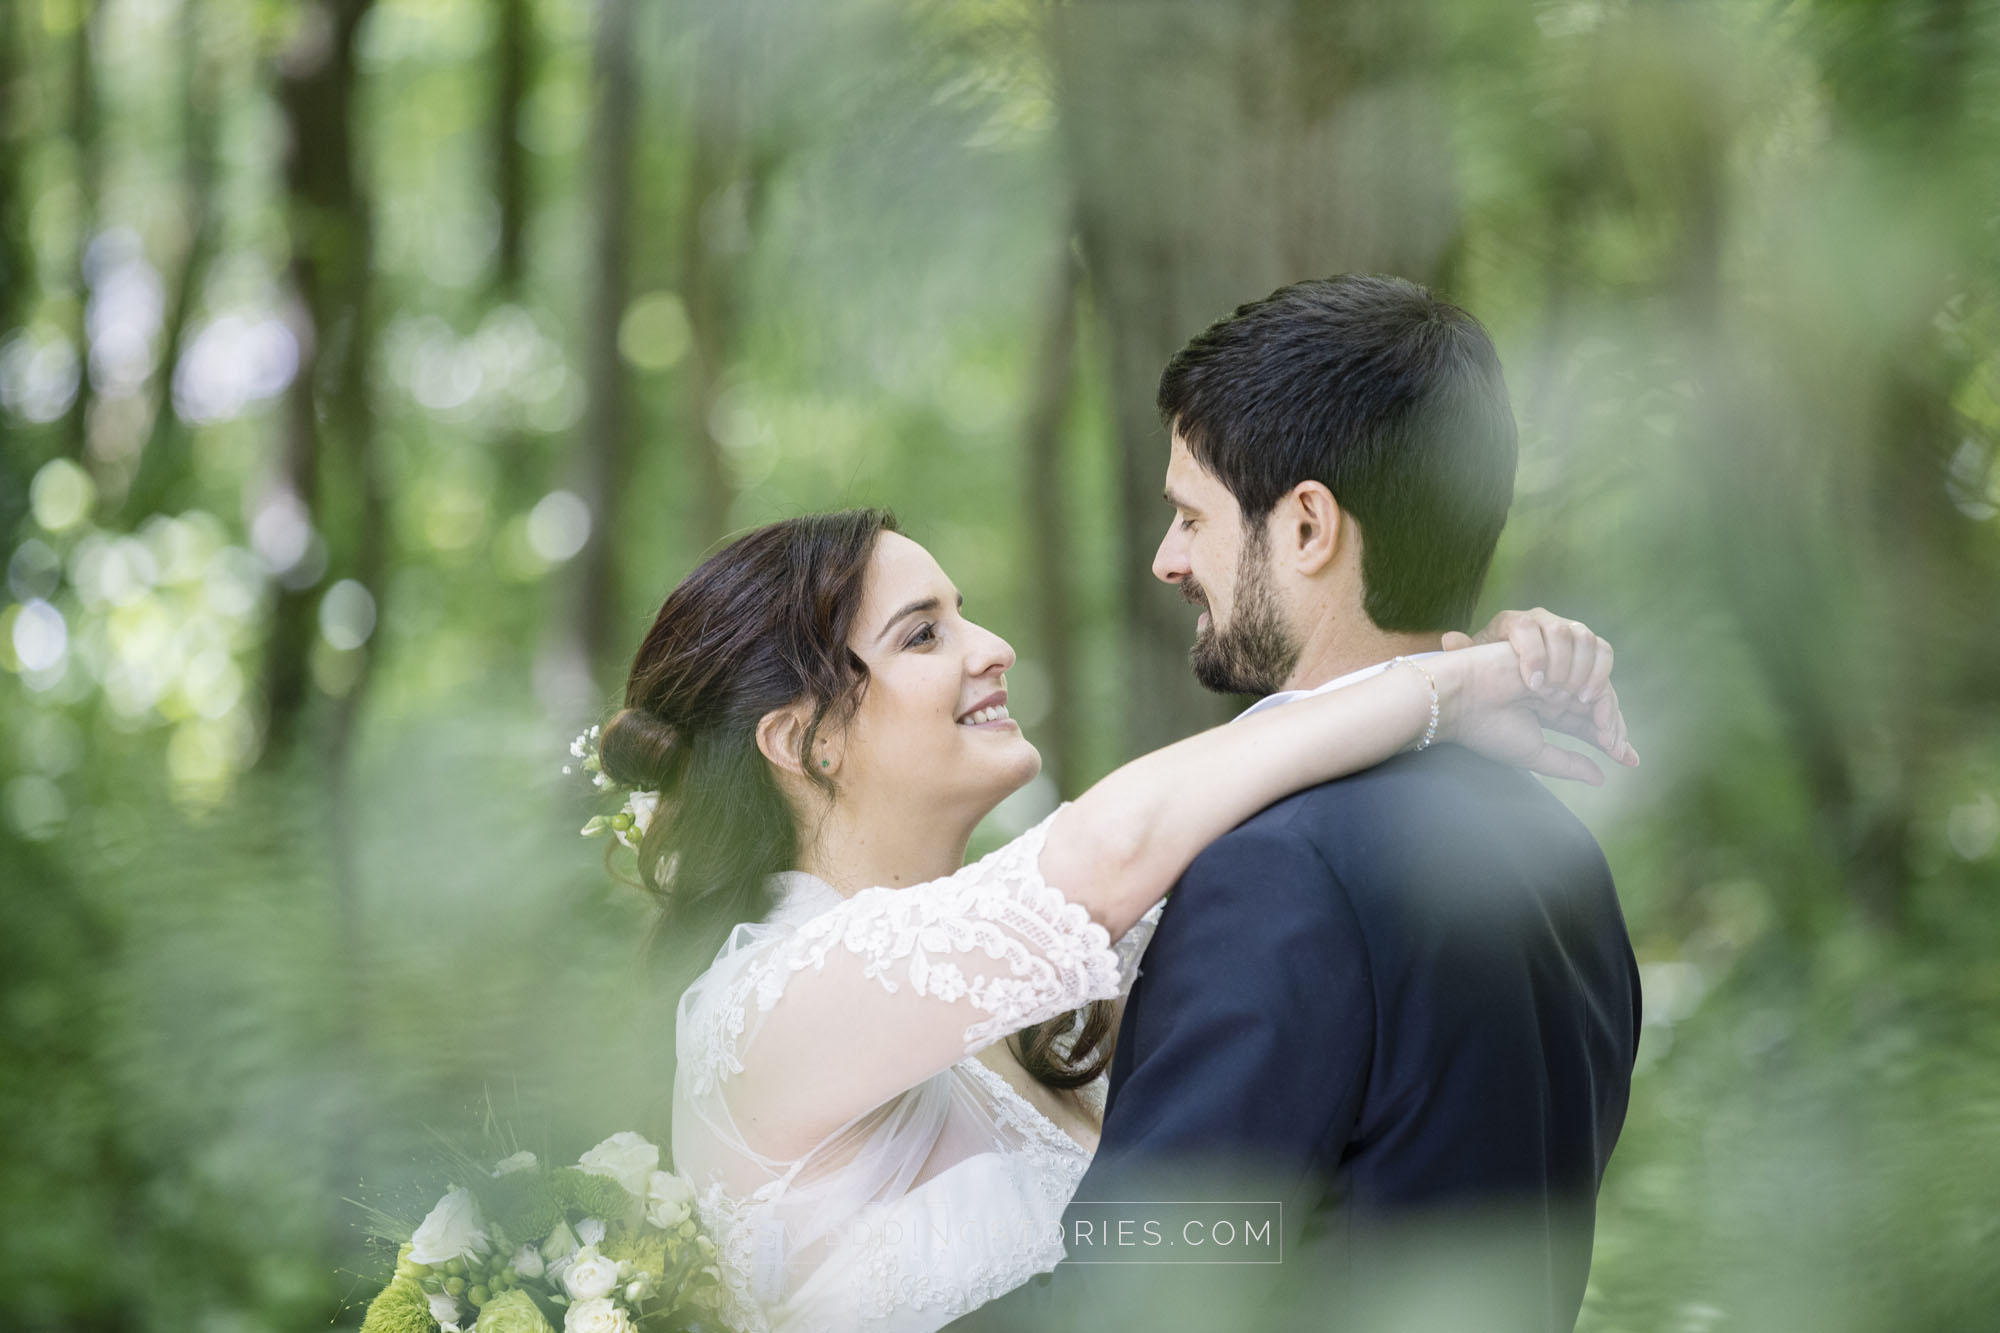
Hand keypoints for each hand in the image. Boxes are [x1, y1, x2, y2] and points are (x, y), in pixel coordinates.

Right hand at [1429, 611, 1639, 783]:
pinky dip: (1560, 667)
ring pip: (1594, 673)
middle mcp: (1556, 688)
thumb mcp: (1535, 753)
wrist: (1457, 701)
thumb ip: (1568, 763)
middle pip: (1601, 698)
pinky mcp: (1543, 643)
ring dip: (1583, 690)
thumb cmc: (1488, 728)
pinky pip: (1571, 649)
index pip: (1591, 722)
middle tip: (1610, 740)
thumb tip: (1601, 777)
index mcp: (1552, 711)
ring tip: (1557, 700)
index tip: (1629, 761)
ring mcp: (1551, 665)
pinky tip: (1544, 686)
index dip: (1612, 737)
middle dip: (1609, 720)